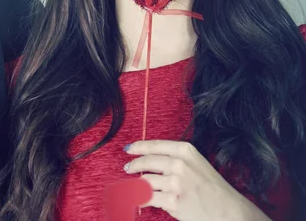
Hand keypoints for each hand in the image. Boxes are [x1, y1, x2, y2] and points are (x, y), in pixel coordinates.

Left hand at [123, 140, 270, 220]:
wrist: (229, 211)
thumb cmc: (214, 189)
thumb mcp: (197, 164)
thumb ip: (175, 159)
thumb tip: (150, 162)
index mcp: (185, 151)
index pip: (154, 145)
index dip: (138, 147)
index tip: (129, 149)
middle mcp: (179, 163)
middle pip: (146, 162)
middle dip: (134, 166)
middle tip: (128, 169)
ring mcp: (175, 182)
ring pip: (145, 181)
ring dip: (138, 185)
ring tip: (136, 187)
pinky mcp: (173, 200)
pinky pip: (149, 198)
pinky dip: (142, 199)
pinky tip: (140, 200)